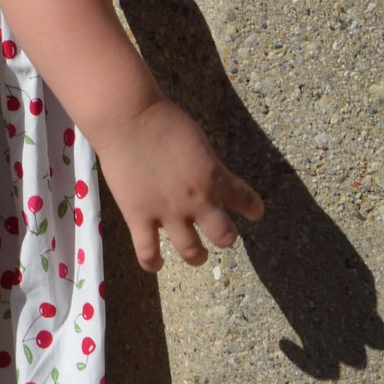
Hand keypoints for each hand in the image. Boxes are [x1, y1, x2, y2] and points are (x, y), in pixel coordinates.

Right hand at [91, 96, 263, 273]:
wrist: (128, 119)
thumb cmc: (162, 119)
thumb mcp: (197, 139)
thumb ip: (203, 163)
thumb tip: (202, 174)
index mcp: (215, 177)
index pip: (246, 200)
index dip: (253, 208)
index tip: (254, 212)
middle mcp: (198, 201)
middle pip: (223, 235)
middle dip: (225, 237)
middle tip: (220, 235)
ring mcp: (168, 213)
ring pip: (191, 251)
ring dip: (197, 255)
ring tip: (196, 254)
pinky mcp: (139, 218)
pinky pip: (148, 252)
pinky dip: (153, 263)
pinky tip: (156, 264)